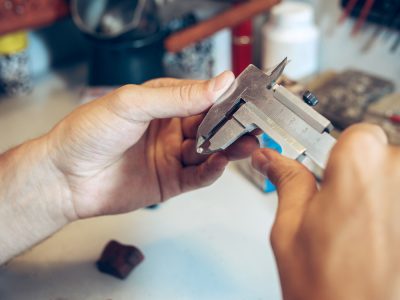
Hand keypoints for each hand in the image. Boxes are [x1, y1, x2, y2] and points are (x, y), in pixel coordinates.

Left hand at [46, 73, 257, 219]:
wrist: (65, 177)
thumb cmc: (88, 132)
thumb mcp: (133, 104)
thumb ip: (179, 96)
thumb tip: (220, 82)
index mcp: (162, 104)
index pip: (202, 97)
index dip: (225, 98)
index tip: (246, 98)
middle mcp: (169, 129)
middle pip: (210, 125)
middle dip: (232, 125)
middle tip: (253, 124)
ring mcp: (171, 156)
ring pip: (208, 150)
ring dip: (228, 148)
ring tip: (245, 144)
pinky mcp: (170, 181)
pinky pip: (198, 175)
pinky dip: (211, 170)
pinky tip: (219, 162)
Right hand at [252, 124, 399, 299]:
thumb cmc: (327, 290)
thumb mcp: (290, 229)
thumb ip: (287, 181)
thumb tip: (270, 158)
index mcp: (360, 167)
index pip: (357, 132)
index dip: (341, 155)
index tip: (331, 173)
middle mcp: (399, 176)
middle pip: (380, 156)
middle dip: (358, 178)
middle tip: (339, 212)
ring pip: (393, 180)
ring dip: (378, 197)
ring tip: (359, 233)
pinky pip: (399, 200)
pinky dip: (390, 213)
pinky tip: (377, 239)